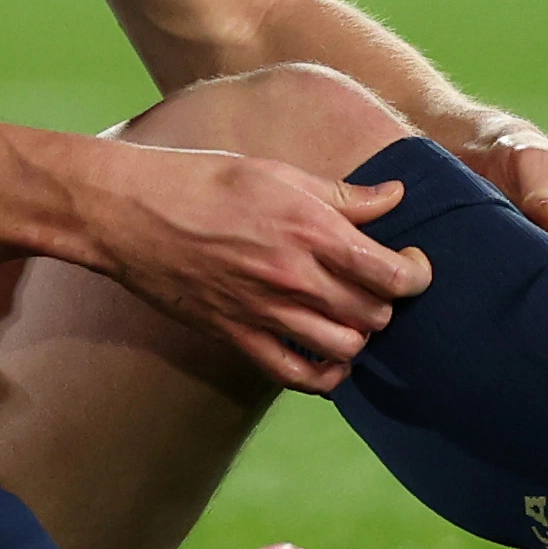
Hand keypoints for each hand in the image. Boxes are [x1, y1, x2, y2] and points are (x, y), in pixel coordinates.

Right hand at [74, 141, 425, 392]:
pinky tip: (331, 357)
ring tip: (353, 313)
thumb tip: (394, 196)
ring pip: (346, 347)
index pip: (393, 273)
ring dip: (360, 335)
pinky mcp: (238, 337)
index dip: (417, 273)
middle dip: (389, 302)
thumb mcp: (278, 172)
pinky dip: (326, 375)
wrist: (130, 213)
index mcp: (311, 230)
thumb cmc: (202, 180)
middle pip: (375, 314)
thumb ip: (342, 195)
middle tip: (379, 283)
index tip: (412, 262)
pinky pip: (298, 376)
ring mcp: (265, 313)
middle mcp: (295, 278)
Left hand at [472, 125, 547, 283]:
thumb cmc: (521, 156)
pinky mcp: (529, 275)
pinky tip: (501, 267)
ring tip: (514, 249)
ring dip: (540, 279)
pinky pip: (535, 296)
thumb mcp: (533, 162)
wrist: (485, 163)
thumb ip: (544, 191)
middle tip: (533, 242)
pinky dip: (520, 287)